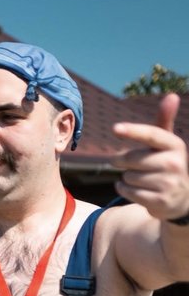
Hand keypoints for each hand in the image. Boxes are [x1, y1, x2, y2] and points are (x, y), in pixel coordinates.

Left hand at [112, 94, 188, 221]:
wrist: (179, 199)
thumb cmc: (166, 164)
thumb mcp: (166, 144)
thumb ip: (164, 121)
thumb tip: (172, 95)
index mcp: (175, 145)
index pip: (151, 134)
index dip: (133, 131)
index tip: (115, 128)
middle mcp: (174, 163)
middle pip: (132, 158)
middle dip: (121, 161)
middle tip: (121, 162)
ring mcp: (168, 183)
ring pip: (128, 176)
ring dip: (125, 177)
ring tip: (136, 178)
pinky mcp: (159, 201)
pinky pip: (128, 191)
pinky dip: (124, 189)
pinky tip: (131, 188)